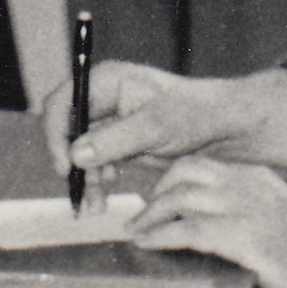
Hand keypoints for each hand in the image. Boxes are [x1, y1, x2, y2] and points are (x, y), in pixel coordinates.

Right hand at [39, 63, 286, 184]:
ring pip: (77, 152)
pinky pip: (94, 165)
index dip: (56, 132)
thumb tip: (76, 153)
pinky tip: (103, 198)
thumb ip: (116, 139)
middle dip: (69, 162)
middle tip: (80, 194)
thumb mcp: (159, 126)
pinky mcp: (120, 146)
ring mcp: (111, 124)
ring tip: (95, 206)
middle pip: (66, 130)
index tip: (66, 166)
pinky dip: (95, 183)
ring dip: (82, 178)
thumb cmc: (200, 114)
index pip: (64, 101)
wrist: (230, 130)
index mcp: (109, 81)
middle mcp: (104, 99)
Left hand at [131, 157, 286, 287]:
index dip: (173, 179)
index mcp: (257, 177)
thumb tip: (219, 223)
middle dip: (157, 192)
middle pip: (184, 172)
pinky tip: (149, 244)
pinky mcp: (240, 236)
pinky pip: (187, 230)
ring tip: (137, 231)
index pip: (203, 165)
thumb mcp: (282, 216)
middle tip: (143, 214)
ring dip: (151, 215)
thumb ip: (251, 211)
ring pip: (179, 198)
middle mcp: (247, 184)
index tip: (159, 196)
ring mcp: (243, 208)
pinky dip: (161, 235)